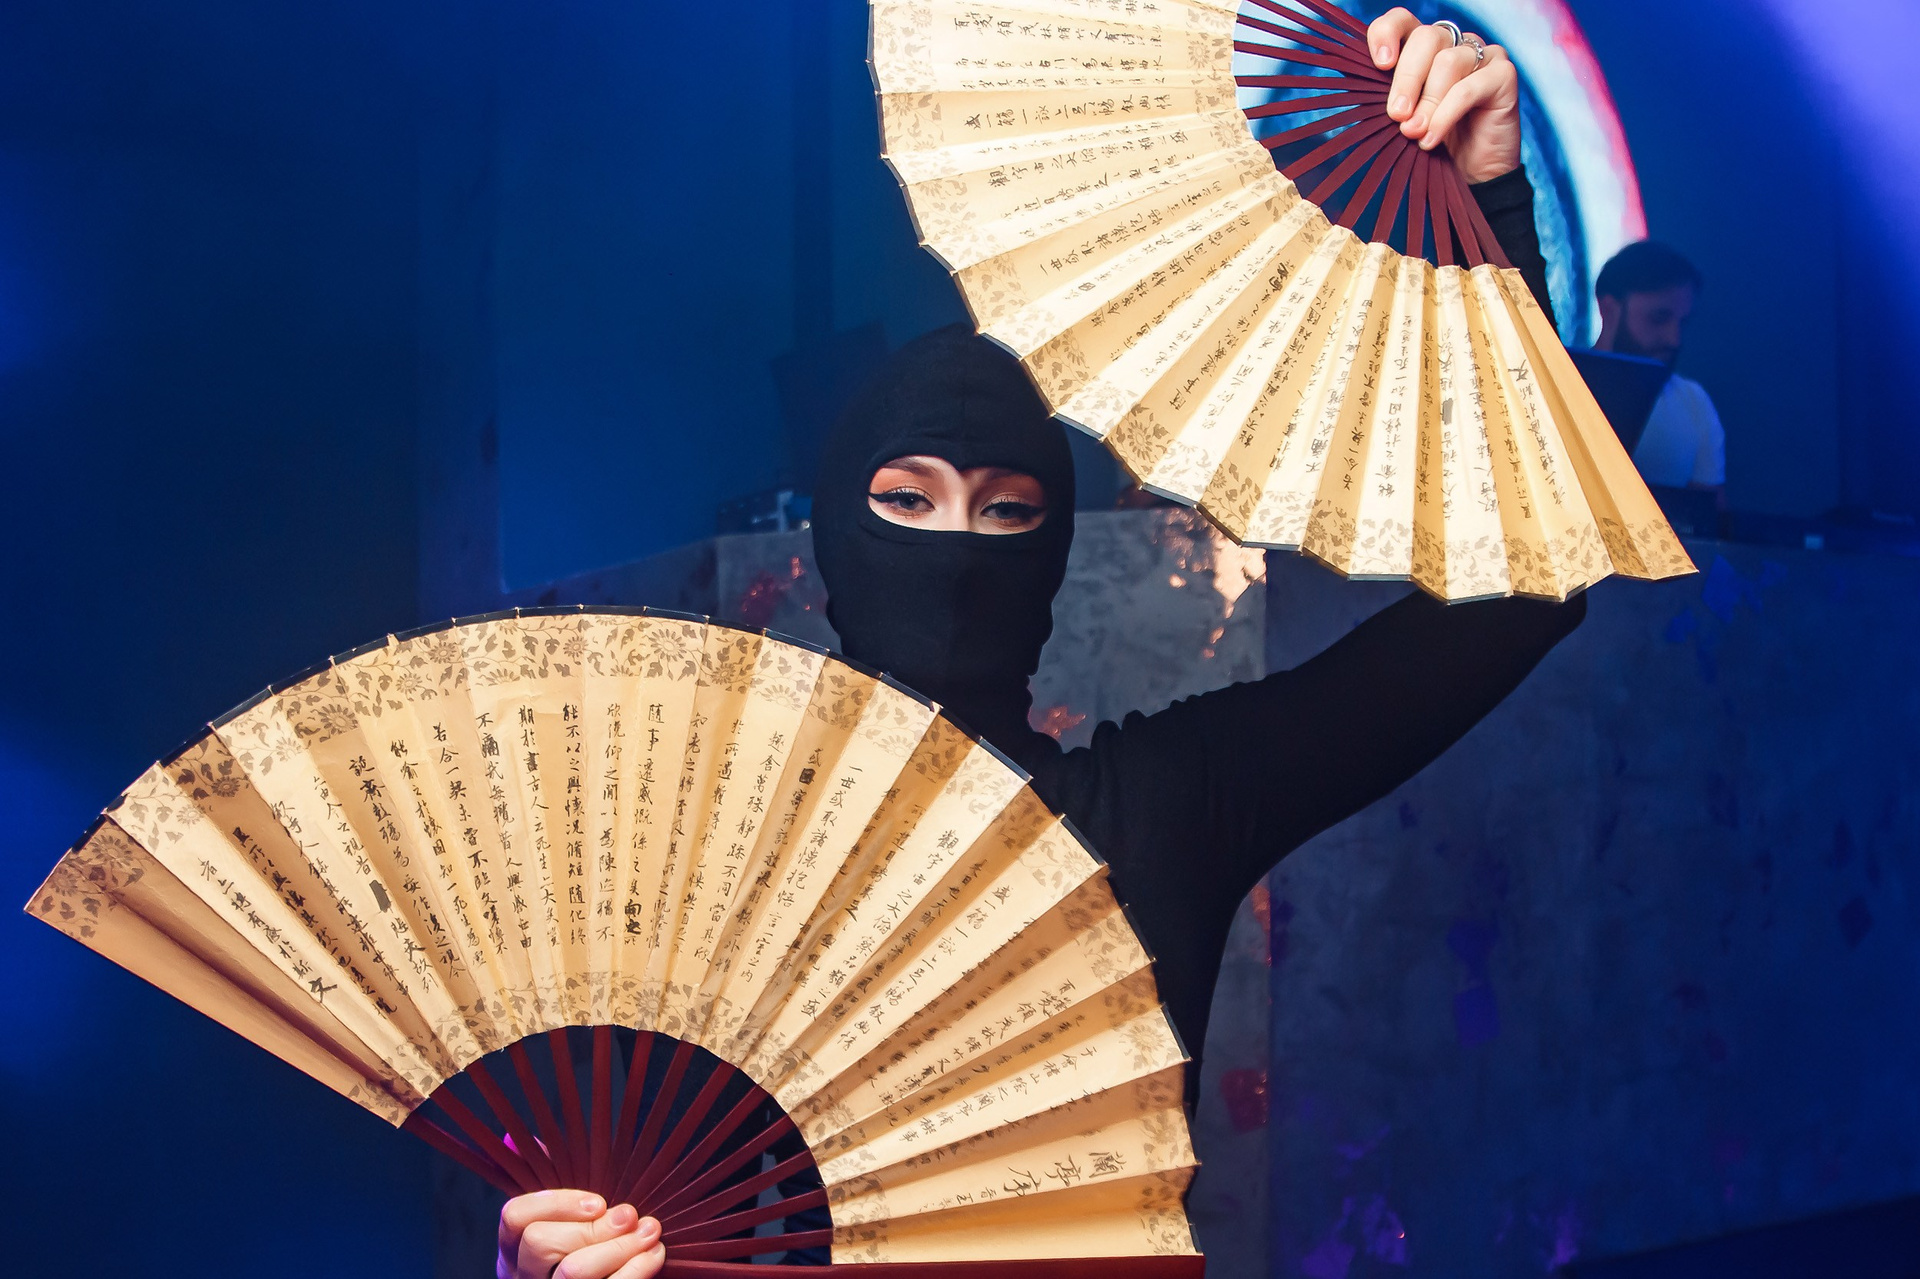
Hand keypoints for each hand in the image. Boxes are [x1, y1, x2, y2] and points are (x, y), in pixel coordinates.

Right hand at [497, 1190, 664, 1278]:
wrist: (605, 1277)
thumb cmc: (584, 1244)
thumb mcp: (563, 1216)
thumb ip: (549, 1179)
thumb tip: (525, 1140)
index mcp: (514, 1247)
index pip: (515, 1216)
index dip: (555, 1203)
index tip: (598, 1201)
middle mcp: (525, 1274)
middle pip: (541, 1243)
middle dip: (592, 1227)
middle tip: (630, 1215)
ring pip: (572, 1273)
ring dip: (619, 1248)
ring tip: (650, 1231)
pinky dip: (635, 1271)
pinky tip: (654, 1255)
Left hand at [1367, 8, 1521, 183]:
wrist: (1471, 174)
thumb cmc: (1432, 143)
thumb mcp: (1401, 119)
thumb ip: (1385, 98)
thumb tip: (1362, 89)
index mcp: (1424, 49)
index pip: (1402, 21)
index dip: (1387, 34)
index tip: (1380, 64)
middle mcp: (1454, 44)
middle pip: (1426, 38)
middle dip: (1406, 79)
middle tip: (1396, 115)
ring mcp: (1482, 55)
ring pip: (1448, 62)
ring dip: (1427, 103)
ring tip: (1415, 134)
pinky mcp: (1503, 75)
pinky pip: (1468, 87)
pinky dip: (1446, 115)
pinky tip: (1432, 138)